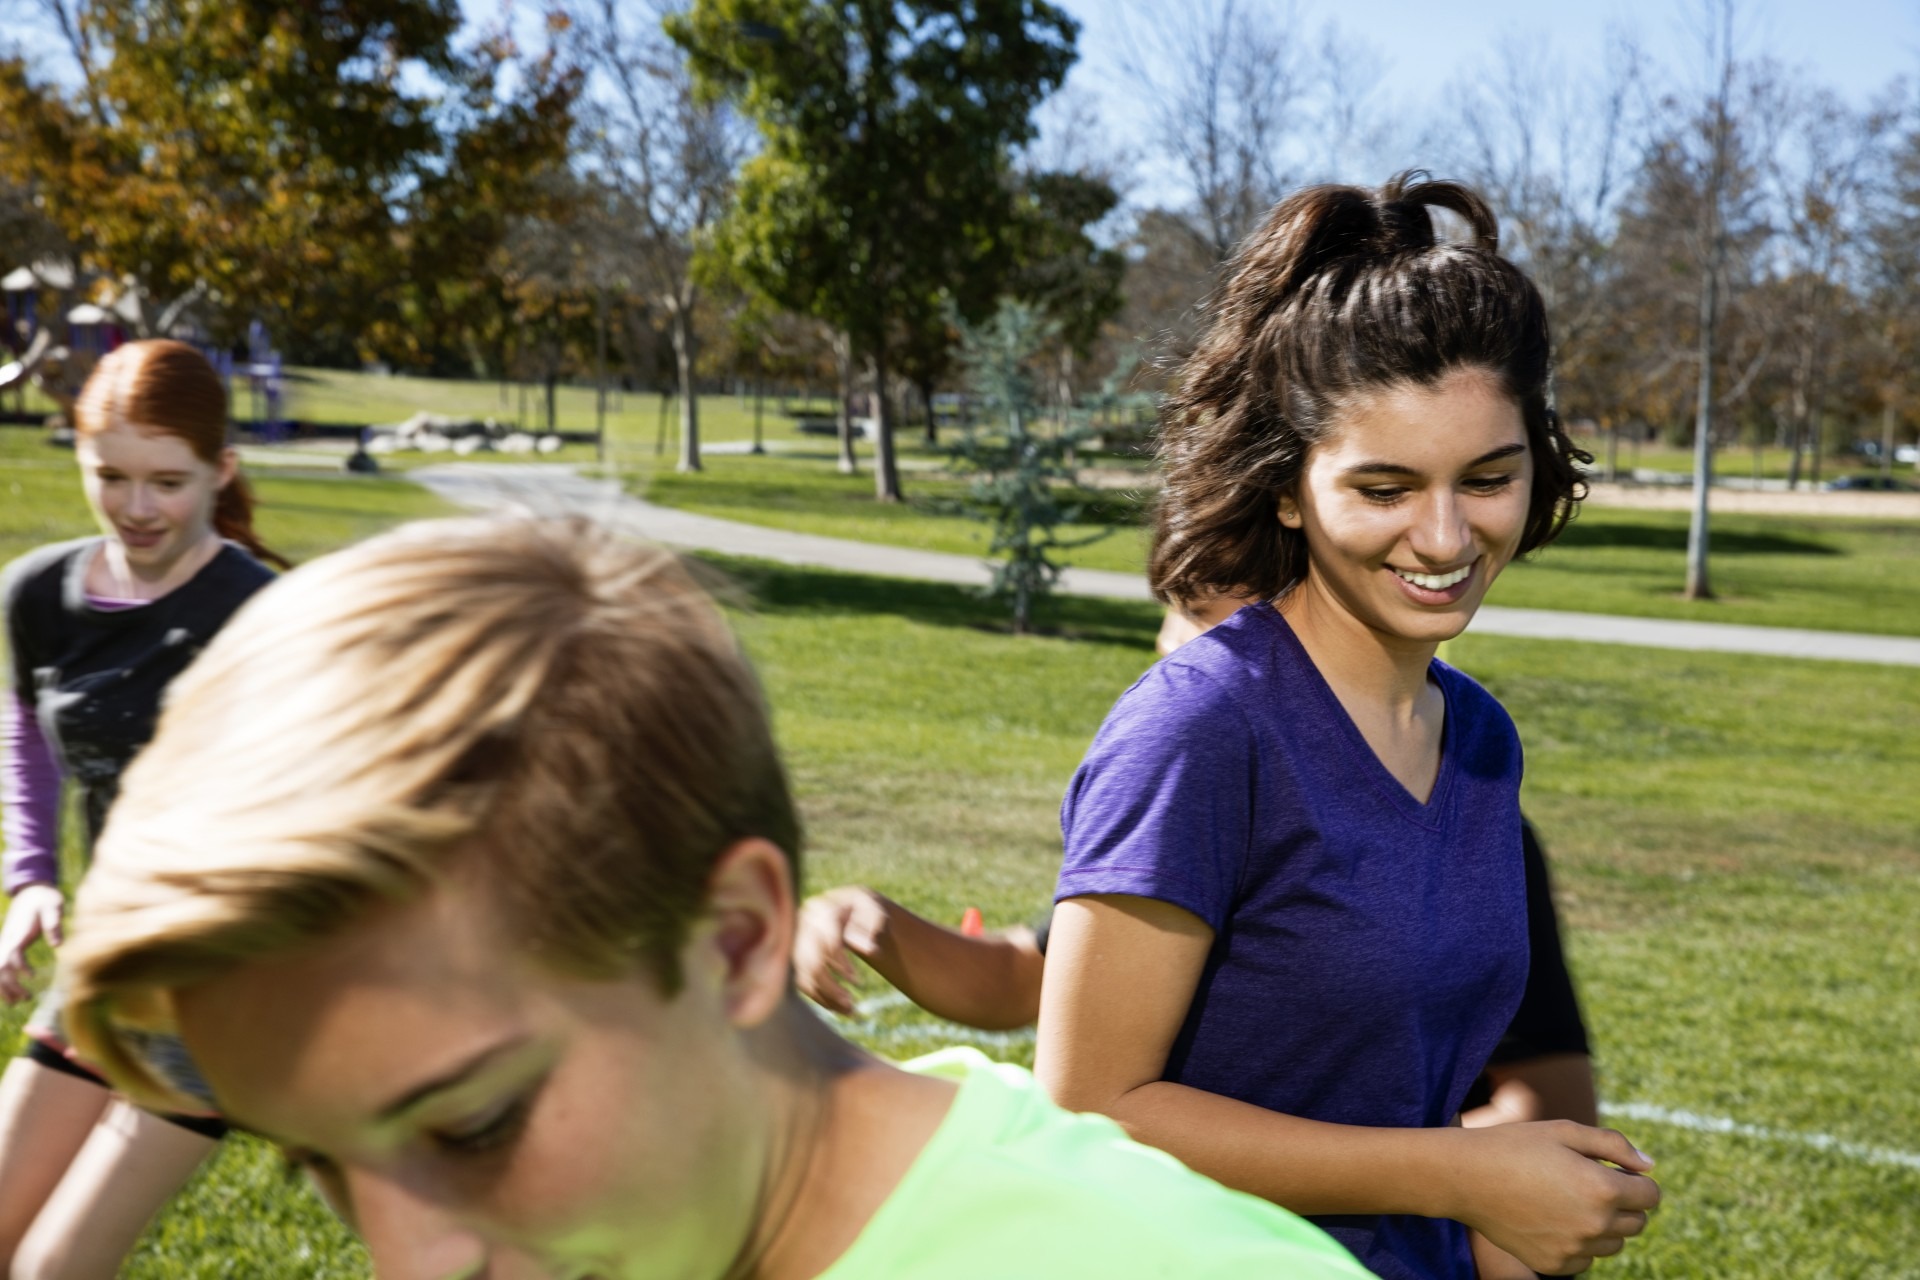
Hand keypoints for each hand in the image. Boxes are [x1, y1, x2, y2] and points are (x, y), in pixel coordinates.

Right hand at [0, 884, 65, 1003]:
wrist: (33, 890)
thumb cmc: (45, 898)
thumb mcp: (53, 906)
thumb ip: (53, 924)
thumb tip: (57, 945)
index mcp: (18, 932)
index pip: (9, 954)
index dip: (14, 968)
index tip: (30, 977)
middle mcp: (8, 939)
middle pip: (0, 967)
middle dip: (8, 985)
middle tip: (25, 998)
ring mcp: (7, 942)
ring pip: (0, 969)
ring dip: (6, 986)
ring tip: (22, 1000)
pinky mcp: (11, 944)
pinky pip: (5, 964)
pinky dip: (9, 977)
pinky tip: (21, 984)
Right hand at [793, 886, 893, 1015]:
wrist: (846, 906)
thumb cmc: (863, 909)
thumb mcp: (873, 910)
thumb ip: (872, 925)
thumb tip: (869, 950)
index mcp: (821, 911)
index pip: (826, 942)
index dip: (841, 964)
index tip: (858, 982)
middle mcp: (804, 926)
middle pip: (811, 962)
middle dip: (830, 987)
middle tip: (851, 1004)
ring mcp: (797, 941)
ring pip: (805, 976)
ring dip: (825, 997)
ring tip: (849, 1011)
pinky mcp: (797, 956)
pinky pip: (803, 981)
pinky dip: (819, 997)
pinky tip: (837, 1008)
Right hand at [1449, 1120, 1659, 1274]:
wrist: (1464, 1177)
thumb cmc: (1515, 1146)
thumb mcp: (1564, 1131)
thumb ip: (1614, 1145)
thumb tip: (1650, 1167)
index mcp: (1602, 1188)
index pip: (1651, 1195)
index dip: (1636, 1181)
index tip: (1614, 1172)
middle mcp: (1594, 1224)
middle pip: (1637, 1223)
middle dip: (1622, 1203)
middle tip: (1587, 1184)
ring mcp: (1574, 1250)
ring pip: (1613, 1244)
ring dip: (1603, 1225)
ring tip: (1567, 1201)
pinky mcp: (1554, 1265)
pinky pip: (1586, 1260)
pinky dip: (1579, 1244)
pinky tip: (1552, 1220)